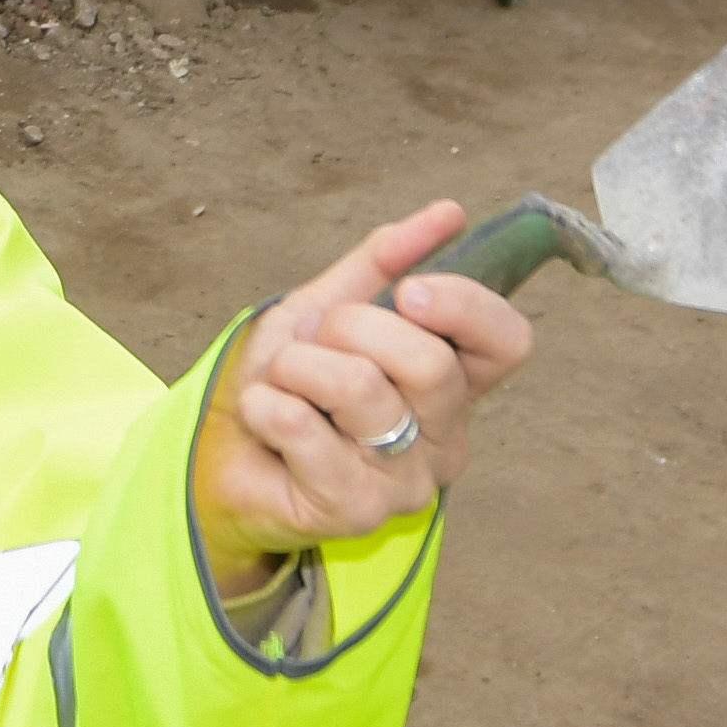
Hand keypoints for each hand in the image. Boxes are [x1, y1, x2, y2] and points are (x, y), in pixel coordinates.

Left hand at [190, 202, 529, 583]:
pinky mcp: (356, 513)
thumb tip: (450, 213)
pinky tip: (264, 416)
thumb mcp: (329, 305)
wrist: (219, 451)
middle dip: (352, 328)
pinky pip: (309, 433)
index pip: (507, 343)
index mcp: (451, 383)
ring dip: (299, 367)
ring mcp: (407, 483)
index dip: (464, 306)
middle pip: (430, 364)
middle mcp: (444, 438)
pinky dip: (269, 406)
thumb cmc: (284, 382)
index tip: (408, 290)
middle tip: (313, 340)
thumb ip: (385, 261)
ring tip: (283, 381)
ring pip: (363, 392)